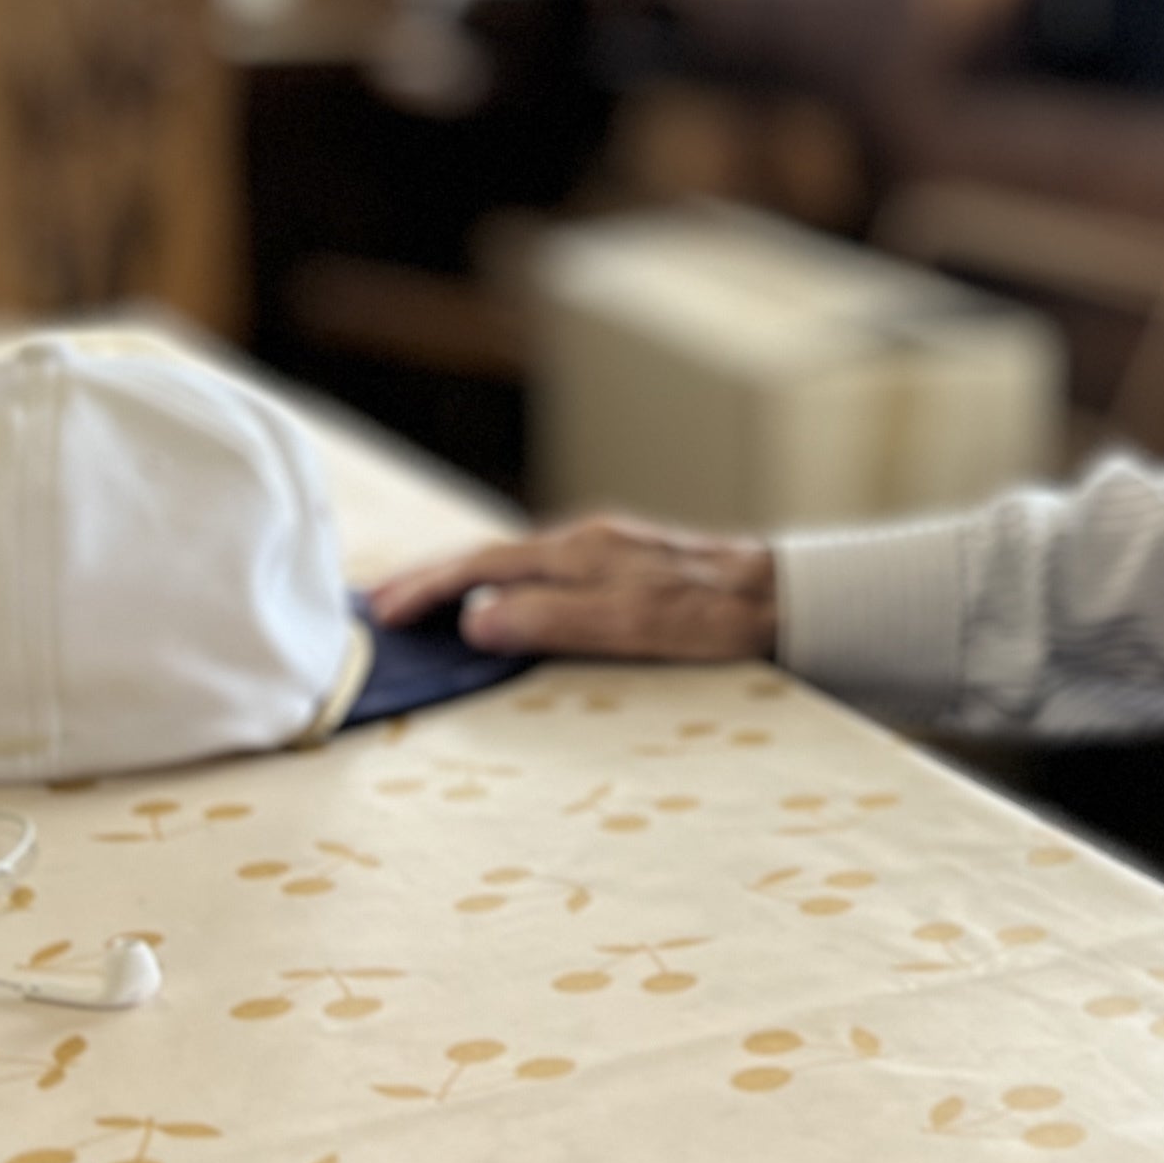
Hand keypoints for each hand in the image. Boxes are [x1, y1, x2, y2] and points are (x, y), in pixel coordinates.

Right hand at [365, 514, 778, 662]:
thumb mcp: (630, 623)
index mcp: (579, 549)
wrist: (783, 597)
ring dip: (465, 582)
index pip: (481, 566)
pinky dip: (505, 585)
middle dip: (431, 579)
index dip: (428, 589)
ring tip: (424, 603)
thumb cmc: (713, 614)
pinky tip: (502, 601)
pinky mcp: (626, 566)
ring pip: (516, 563)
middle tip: (380, 606)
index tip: (381, 613)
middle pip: (490, 558)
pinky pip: (544, 572)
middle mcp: (586, 540)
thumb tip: (475, 619)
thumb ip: (552, 617)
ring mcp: (606, 550)